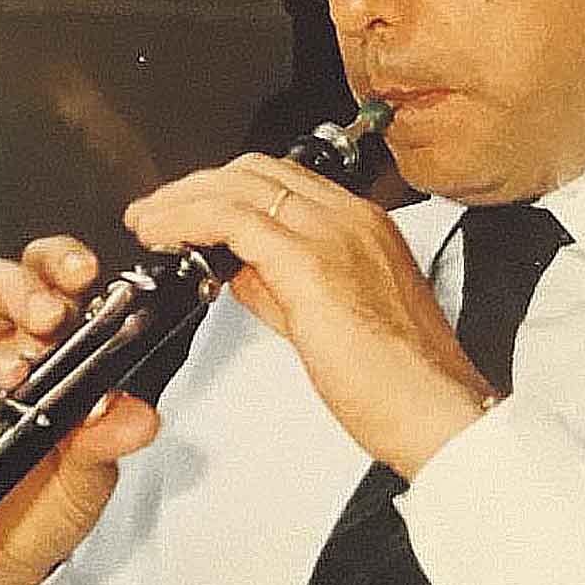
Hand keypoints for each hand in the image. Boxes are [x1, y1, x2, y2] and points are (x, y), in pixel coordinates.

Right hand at [0, 237, 159, 584]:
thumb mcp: (90, 477)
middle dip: (20, 292)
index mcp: (46, 356)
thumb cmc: (45, 510)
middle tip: (48, 317)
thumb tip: (137, 414)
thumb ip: (109, 440)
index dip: (60, 268)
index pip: (48, 286)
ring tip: (10, 379)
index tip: (83, 275)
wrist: (1, 574)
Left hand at [123, 154, 489, 478]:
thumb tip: (234, 268)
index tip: (185, 210)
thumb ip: (280, 284)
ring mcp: (333, 233)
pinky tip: (163, 236)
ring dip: (180, 201)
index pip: (279, 181)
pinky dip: (188, 220)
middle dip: (194, 187)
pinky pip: (233, 219)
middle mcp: (349, 217)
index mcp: (361, 225)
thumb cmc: (397, 382)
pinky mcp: (310, 262)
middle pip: (253, 171)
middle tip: (154, 214)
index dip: (223, 190)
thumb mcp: (327, 316)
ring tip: (146, 223)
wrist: (438, 412)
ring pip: (237, 187)